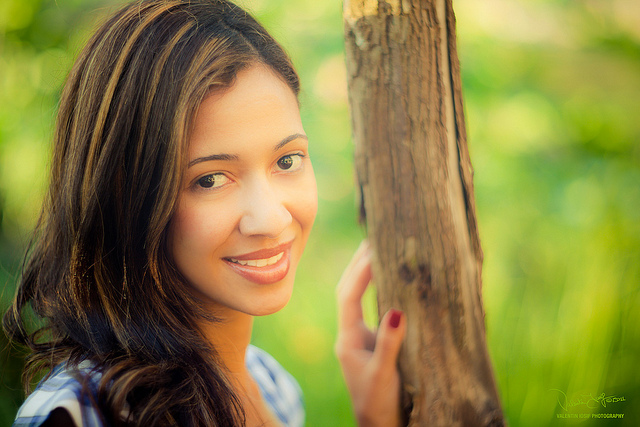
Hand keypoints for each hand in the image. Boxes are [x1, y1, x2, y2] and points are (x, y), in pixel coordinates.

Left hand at [335, 241, 406, 426]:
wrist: (377, 424)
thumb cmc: (379, 403)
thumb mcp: (385, 373)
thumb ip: (390, 343)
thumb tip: (397, 310)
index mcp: (348, 339)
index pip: (349, 296)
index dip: (360, 272)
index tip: (375, 250)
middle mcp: (350, 334)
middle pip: (347, 291)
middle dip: (357, 265)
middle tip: (373, 238)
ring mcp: (358, 337)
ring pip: (355, 297)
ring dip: (363, 273)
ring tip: (378, 249)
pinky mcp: (370, 342)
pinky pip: (368, 306)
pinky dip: (374, 289)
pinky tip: (386, 279)